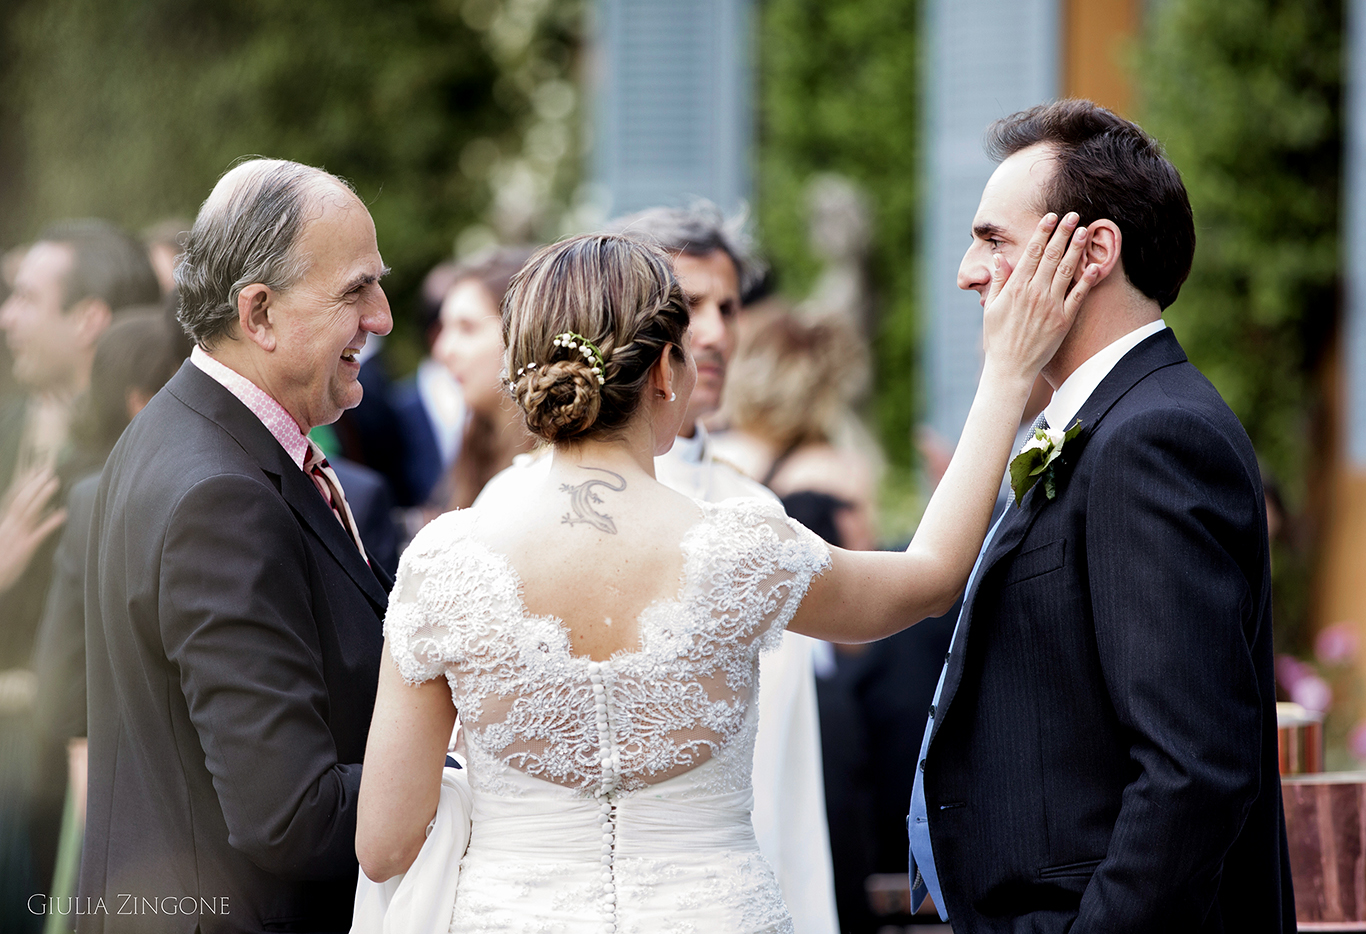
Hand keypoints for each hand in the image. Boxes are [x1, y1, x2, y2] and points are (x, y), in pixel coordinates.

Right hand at [0, 467, 67, 592]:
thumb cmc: (0, 565)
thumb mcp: (7, 543)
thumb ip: (15, 530)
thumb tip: (24, 518)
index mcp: (6, 526)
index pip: (16, 502)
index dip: (26, 487)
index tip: (35, 474)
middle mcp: (11, 528)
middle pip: (23, 502)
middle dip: (35, 485)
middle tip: (49, 471)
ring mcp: (18, 537)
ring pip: (30, 512)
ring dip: (43, 496)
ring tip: (55, 483)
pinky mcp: (25, 549)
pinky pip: (39, 534)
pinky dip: (50, 523)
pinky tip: (63, 514)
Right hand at [982, 212, 1098, 381]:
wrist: (1010, 368)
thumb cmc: (997, 338)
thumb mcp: (990, 308)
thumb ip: (998, 281)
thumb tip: (1000, 257)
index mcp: (1016, 288)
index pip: (1032, 253)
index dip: (1042, 232)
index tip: (1050, 217)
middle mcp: (1034, 293)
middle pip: (1052, 256)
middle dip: (1062, 233)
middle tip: (1073, 215)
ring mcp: (1051, 306)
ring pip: (1067, 270)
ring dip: (1076, 249)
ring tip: (1084, 231)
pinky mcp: (1063, 320)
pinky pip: (1078, 295)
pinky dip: (1087, 279)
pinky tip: (1095, 264)